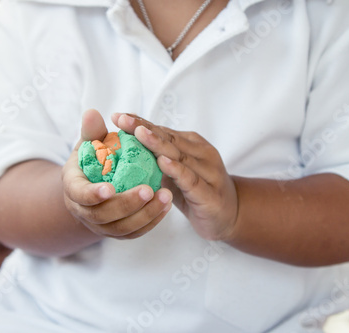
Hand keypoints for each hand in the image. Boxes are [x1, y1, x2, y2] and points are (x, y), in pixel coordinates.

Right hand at [62, 109, 172, 239]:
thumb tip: (93, 113)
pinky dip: (151, 222)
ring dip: (145, 215)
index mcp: (73, 188)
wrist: (92, 185)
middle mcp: (84, 212)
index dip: (93, 194)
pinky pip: (135, 232)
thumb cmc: (92, 159)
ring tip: (166, 196)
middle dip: (127, 204)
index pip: (80, 195)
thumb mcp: (89, 144)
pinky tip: (167, 206)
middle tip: (149, 190)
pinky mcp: (118, 231)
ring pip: (122, 228)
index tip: (110, 188)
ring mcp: (101, 226)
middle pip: (103, 216)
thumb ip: (92, 132)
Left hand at [112, 113, 237, 240]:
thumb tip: (124, 150)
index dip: (140, 123)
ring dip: (158, 144)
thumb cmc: (197, 192)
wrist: (230, 216)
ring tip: (139, 134)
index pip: (162, 131)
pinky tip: (162, 162)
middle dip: (144, 128)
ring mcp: (208, 172)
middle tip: (122, 120)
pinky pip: (191, 180)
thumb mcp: (174, 174)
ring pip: (180, 155)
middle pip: (169, 139)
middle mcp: (202, 154)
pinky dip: (177, 170)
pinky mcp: (210, 194)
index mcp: (192, 145)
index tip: (118, 116)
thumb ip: (157, 161)